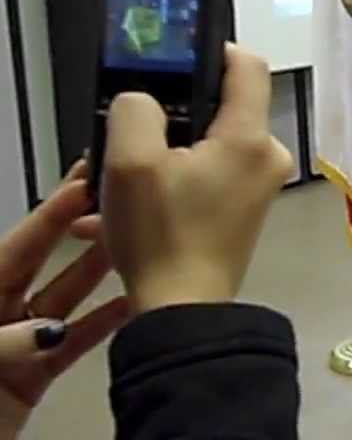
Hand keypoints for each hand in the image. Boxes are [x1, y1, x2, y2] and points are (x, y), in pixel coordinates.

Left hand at [0, 160, 129, 434]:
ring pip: (65, 298)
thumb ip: (6, 342)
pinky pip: (76, 339)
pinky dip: (105, 322)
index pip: (15, 246)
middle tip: (116, 200)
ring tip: (134, 243)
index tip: (82, 183)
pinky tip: (134, 303)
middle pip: (43, 263)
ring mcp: (16, 342)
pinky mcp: (34, 373)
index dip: (49, 215)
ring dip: (99, 273)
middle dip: (78, 231)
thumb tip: (51, 330)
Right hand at [101, 45, 293, 313]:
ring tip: (125, 176)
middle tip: (134, 129)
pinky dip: (176, 180)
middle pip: (225, 107)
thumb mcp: (130, 162)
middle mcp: (267, 156)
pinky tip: (136, 202)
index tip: (176, 56)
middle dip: (175, 113)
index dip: (213, 50)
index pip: (249, 65)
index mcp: (249, 137)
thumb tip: (146, 98)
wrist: (184, 310)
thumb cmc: (162, 237)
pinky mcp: (247, 208)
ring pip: (212, 144)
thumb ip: (137, 109)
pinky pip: (212, 174)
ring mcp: (261, 184)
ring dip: (167, 153)